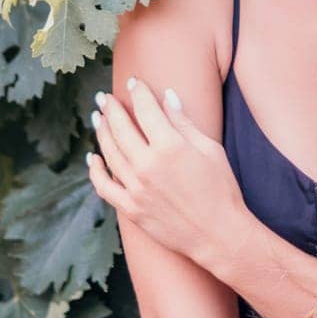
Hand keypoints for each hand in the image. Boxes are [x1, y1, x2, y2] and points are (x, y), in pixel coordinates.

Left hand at [85, 76, 246, 264]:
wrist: (219, 235)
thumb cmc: (222, 190)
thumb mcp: (210, 149)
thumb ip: (184, 122)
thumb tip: (167, 96)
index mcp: (170, 146)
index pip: (146, 109)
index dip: (138, 92)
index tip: (133, 82)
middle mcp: (147, 165)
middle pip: (121, 128)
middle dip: (111, 108)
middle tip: (105, 97)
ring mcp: (135, 189)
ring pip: (109, 152)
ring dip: (101, 131)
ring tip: (98, 117)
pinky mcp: (131, 209)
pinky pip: (104, 186)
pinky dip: (95, 170)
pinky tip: (94, 157)